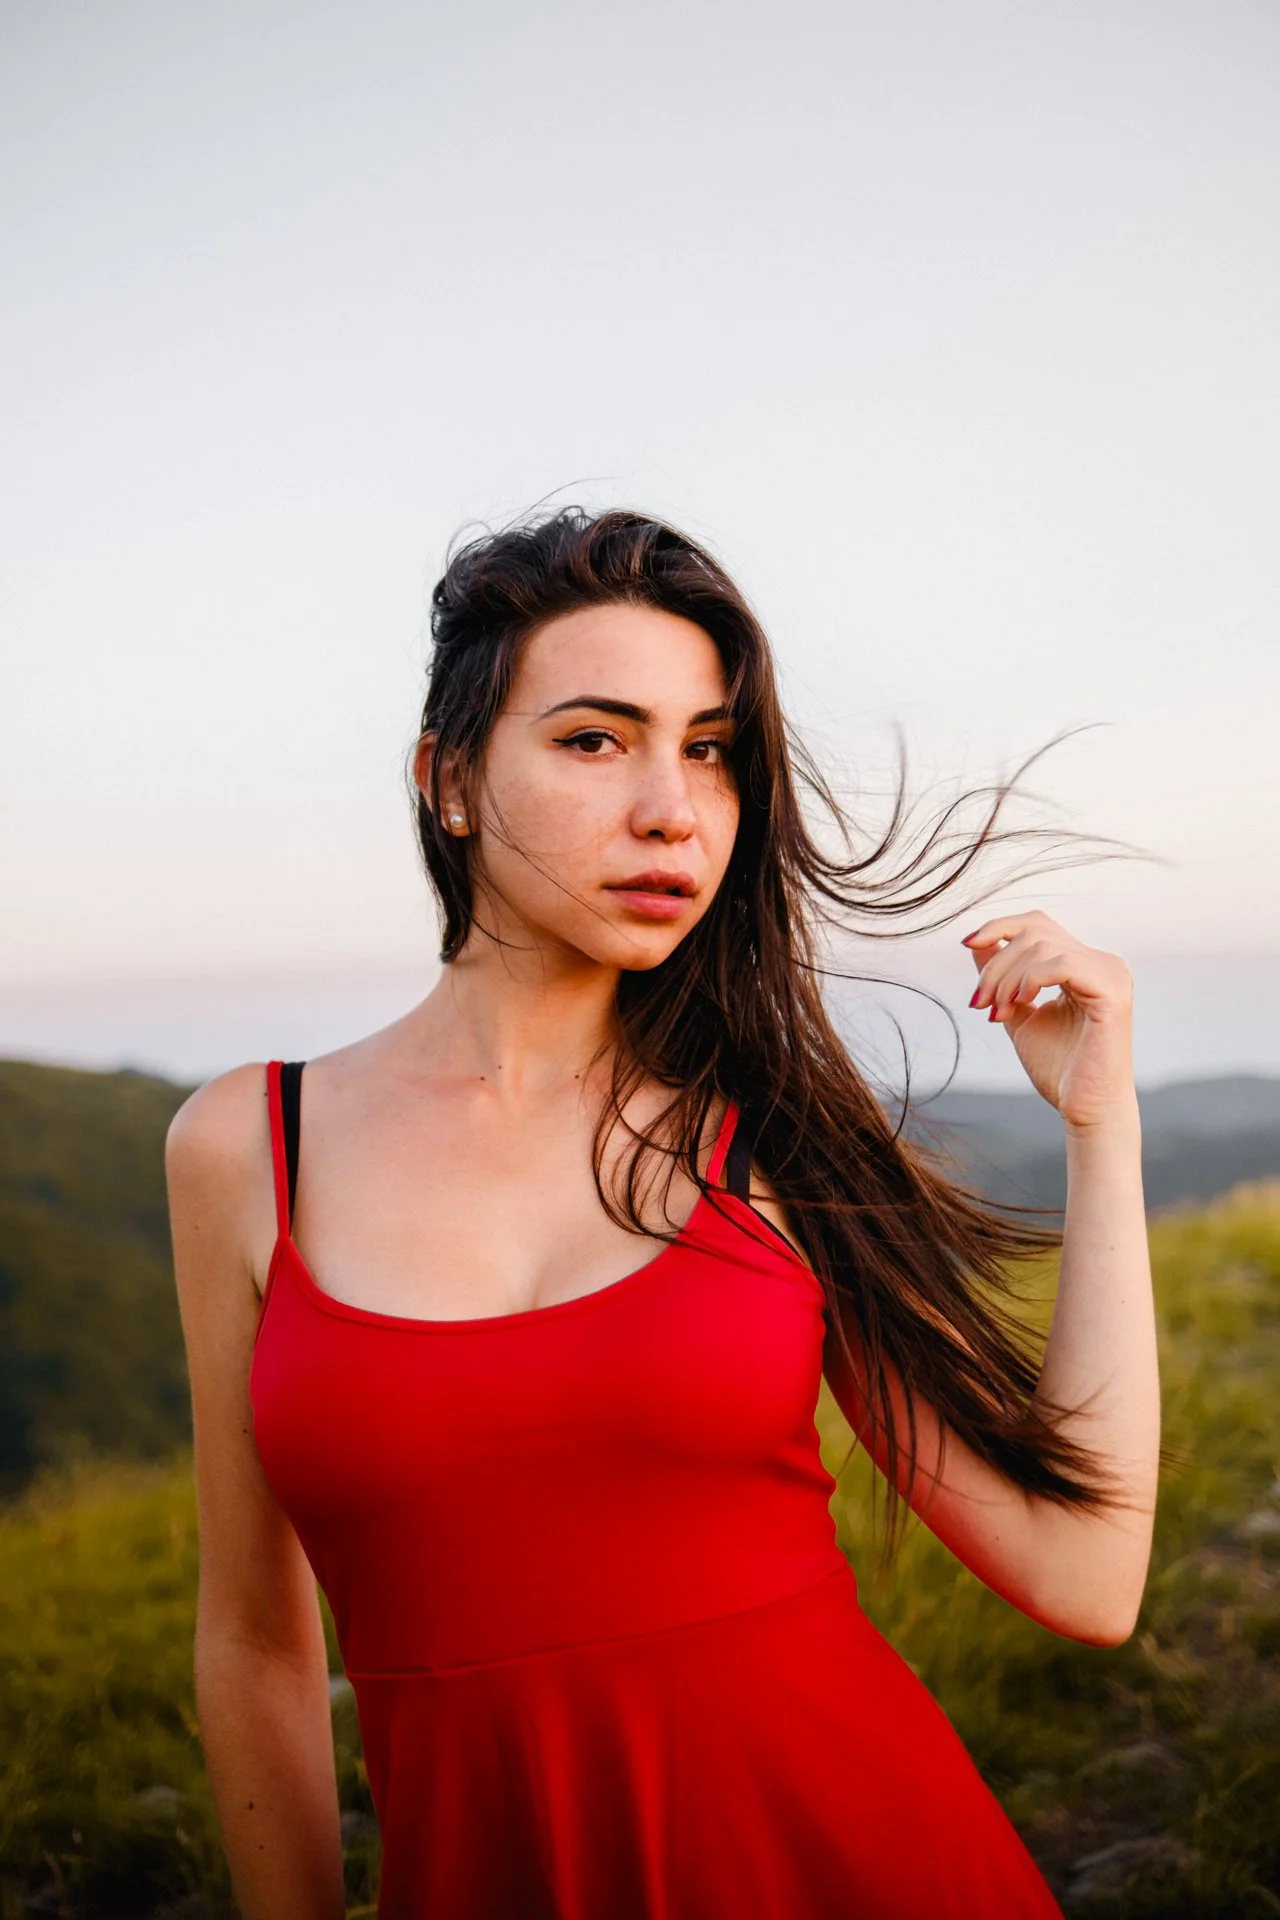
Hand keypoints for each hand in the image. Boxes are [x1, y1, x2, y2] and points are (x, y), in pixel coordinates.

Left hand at [962, 911, 1137, 1130]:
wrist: (1084, 1109)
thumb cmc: (1058, 1067)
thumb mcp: (1018, 1012)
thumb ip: (1002, 978)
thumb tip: (976, 942)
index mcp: (1084, 964)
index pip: (1037, 924)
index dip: (999, 926)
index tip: (966, 943)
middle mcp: (1102, 962)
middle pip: (1035, 933)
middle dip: (996, 965)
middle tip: (981, 1004)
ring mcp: (1111, 974)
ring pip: (1043, 946)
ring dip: (1007, 978)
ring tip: (998, 1013)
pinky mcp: (1113, 991)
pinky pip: (1063, 964)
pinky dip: (1031, 979)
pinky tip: (1019, 1003)